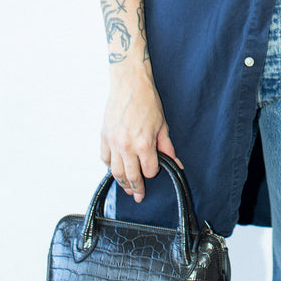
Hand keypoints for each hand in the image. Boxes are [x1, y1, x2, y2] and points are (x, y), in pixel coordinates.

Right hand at [101, 65, 180, 201]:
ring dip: (122, 183)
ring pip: (116, 172)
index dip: (153, 173)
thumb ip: (167, 147)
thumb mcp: (163, 125)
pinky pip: (104, 159)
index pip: (149, 171)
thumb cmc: (147, 101)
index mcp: (144, 144)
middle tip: (139, 196)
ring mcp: (113, 142)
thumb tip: (176, 163)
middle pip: (131, 177)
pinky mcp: (104, 136)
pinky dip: (110, 166)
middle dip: (137, 189)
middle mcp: (126, 146)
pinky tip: (115, 169)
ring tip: (127, 188)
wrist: (130, 84)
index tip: (155, 171)